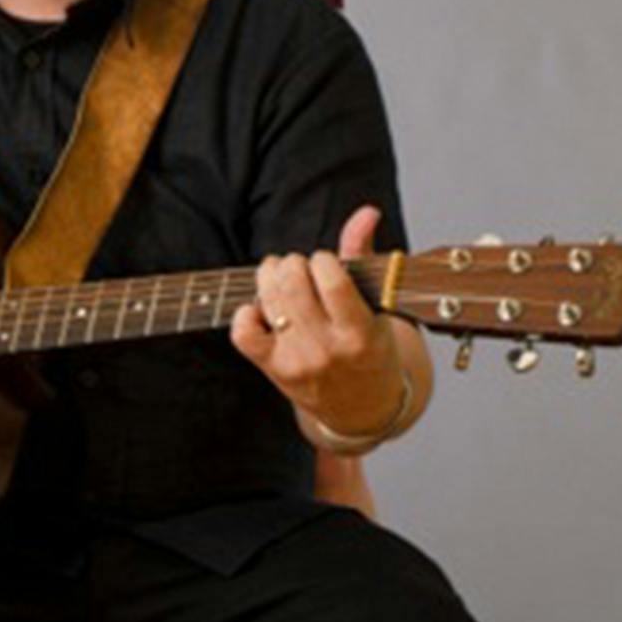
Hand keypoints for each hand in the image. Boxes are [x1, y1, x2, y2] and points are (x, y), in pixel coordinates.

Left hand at [230, 205, 409, 438]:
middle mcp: (328, 349)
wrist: (363, 409)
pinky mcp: (273, 369)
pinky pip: (243, 333)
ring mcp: (298, 361)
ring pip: (268, 301)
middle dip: (292, 264)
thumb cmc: (372, 349)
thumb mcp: (378, 308)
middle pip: (292, 285)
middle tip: (298, 268)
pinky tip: (264, 309)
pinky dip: (247, 313)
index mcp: (360, 333)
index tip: (325, 263)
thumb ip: (362, 256)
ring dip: (269, 278)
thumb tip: (366, 211)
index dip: (322, 260)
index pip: (331, 280)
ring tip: (281, 279)